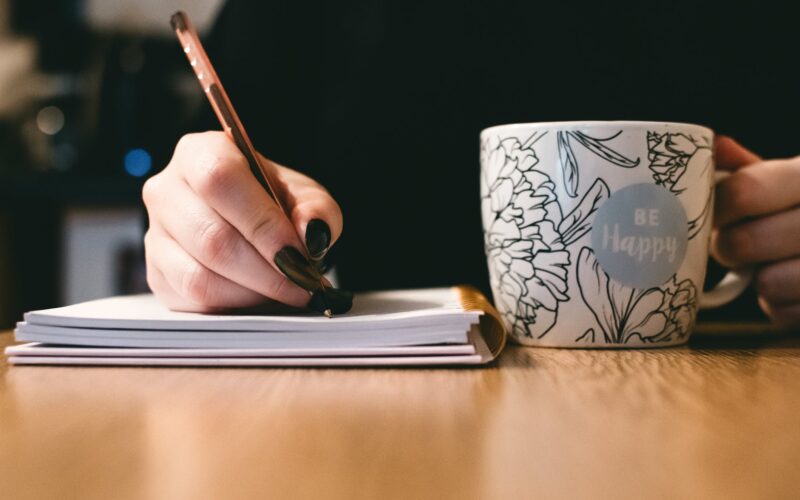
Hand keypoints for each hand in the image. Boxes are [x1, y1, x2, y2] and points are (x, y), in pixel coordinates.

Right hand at [143, 131, 346, 312]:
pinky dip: (234, 305)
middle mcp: (166, 190)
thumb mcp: (306, 197)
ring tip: (287, 292)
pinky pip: (193, 300)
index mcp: (200, 153)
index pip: (220, 181)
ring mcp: (155, 234)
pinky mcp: (156, 274)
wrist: (252, 223)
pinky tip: (260, 297)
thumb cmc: (276, 204)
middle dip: (267, 271)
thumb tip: (310, 232)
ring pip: (199, 276)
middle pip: (211, 237)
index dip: (262, 223)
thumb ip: (317, 210)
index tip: (299, 255)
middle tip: (304, 284)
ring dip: (253, 292)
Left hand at [711, 136, 799, 325]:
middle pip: (744, 243)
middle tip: (734, 245)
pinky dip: (779, 305)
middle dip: (729, 248)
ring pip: (768, 283)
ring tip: (768, 265)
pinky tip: (790, 288)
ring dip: (758, 279)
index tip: (716, 214)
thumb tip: (712, 146)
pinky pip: (784, 313)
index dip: (718, 208)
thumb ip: (753, 169)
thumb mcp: (794, 179)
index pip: (744, 191)